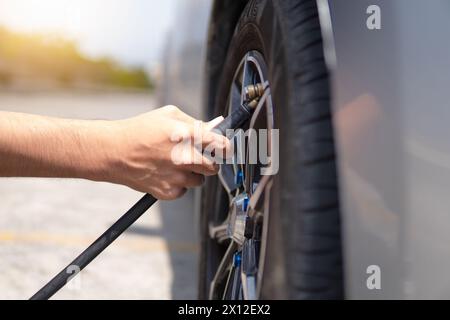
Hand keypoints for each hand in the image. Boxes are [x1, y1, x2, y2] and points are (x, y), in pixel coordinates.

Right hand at [105, 105, 229, 199]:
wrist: (114, 152)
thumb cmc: (140, 130)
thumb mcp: (169, 115)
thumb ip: (195, 123)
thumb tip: (214, 128)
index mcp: (188, 136)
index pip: (222, 146)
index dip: (226, 147)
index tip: (224, 148)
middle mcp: (185, 158)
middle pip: (215, 166)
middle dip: (210, 161)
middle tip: (198, 155)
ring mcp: (177, 177)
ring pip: (200, 180)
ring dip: (193, 173)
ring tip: (175, 163)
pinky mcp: (168, 192)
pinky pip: (184, 190)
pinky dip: (179, 184)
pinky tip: (165, 173)